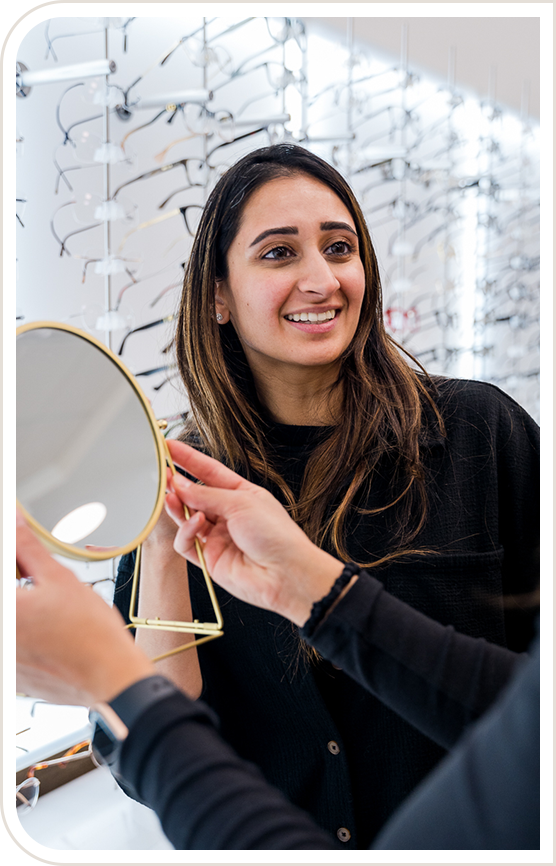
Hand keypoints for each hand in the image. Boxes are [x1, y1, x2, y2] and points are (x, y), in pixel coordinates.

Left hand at [16, 510, 155, 705]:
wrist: (111, 676)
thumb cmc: (92, 634)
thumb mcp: (60, 578)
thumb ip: (28, 548)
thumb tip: (14, 522)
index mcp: (6, 612)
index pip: (4, 571)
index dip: (16, 563)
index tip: (25, 563)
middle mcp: (3, 639)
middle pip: (9, 597)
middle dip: (20, 583)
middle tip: (34, 578)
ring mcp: (7, 661)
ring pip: (13, 622)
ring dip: (23, 610)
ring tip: (45, 608)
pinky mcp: (15, 677)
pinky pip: (16, 647)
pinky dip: (26, 634)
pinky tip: (47, 630)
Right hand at [164, 441, 343, 625]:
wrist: (285, 574)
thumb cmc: (276, 535)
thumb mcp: (242, 502)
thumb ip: (207, 494)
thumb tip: (180, 485)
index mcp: (242, 494)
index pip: (209, 471)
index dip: (189, 459)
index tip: (169, 447)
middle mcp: (229, 514)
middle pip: (195, 495)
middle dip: (177, 484)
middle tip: (161, 475)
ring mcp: (218, 536)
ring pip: (186, 518)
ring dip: (177, 506)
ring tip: (171, 495)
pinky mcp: (210, 558)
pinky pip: (187, 542)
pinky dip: (186, 531)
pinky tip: (196, 524)